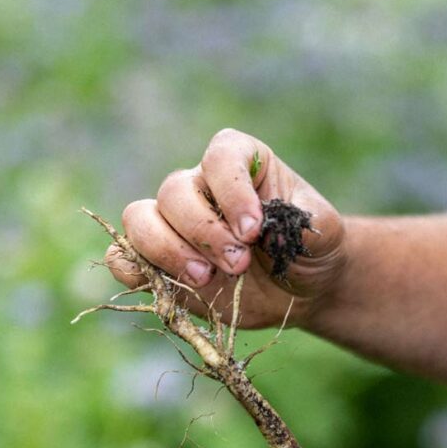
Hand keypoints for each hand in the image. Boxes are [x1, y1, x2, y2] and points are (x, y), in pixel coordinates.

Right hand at [105, 128, 345, 328]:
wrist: (300, 288)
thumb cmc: (309, 249)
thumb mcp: (324, 233)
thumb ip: (306, 223)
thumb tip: (271, 228)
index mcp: (241, 163)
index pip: (220, 158)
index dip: (231, 192)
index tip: (253, 230)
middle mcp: (200, 186)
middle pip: (174, 192)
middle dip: (204, 233)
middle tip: (239, 264)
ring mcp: (174, 224)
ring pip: (140, 219)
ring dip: (167, 250)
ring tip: (204, 278)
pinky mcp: (160, 262)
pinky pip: (123, 256)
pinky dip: (131, 269)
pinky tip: (165, 286)